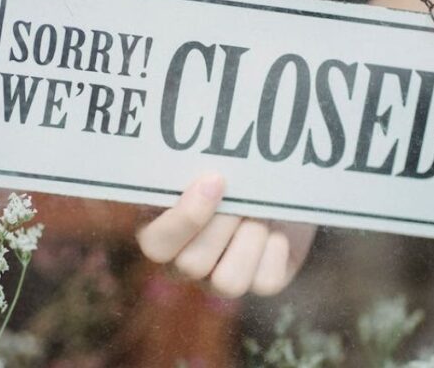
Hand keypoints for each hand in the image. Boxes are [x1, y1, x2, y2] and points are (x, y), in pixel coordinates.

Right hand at [136, 174, 316, 297]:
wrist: (274, 175)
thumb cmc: (230, 162)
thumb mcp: (209, 161)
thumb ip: (192, 162)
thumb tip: (188, 150)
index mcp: (160, 230)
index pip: (156, 244)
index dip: (185, 219)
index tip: (213, 181)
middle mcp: (185, 261)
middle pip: (191, 265)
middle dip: (223, 225)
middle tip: (242, 196)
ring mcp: (221, 278)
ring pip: (227, 283)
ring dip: (250, 239)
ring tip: (260, 211)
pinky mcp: (260, 281)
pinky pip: (266, 282)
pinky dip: (276, 250)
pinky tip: (277, 228)